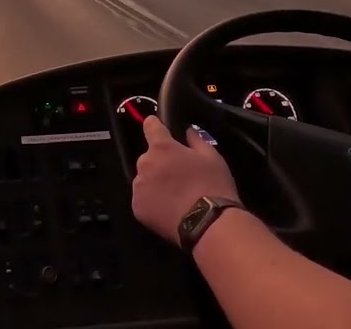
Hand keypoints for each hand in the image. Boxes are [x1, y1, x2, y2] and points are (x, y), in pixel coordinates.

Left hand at [132, 116, 237, 245]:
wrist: (208, 224)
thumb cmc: (212, 186)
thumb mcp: (212, 157)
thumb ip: (196, 140)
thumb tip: (187, 131)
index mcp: (162, 147)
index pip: (150, 126)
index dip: (155, 126)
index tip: (158, 129)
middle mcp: (144, 164)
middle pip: (149, 157)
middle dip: (160, 162)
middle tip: (179, 175)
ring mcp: (138, 187)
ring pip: (144, 179)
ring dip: (155, 182)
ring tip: (175, 195)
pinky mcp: (137, 208)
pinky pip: (143, 199)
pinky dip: (152, 201)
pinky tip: (169, 208)